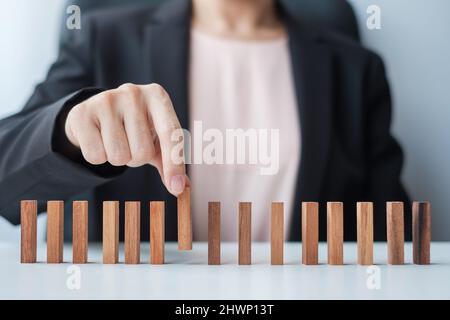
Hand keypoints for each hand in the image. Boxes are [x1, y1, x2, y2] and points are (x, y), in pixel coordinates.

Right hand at [65, 83, 186, 195]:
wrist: (96, 112)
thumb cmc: (135, 128)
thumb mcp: (156, 139)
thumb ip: (171, 161)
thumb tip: (184, 187)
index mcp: (157, 96)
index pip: (171, 134)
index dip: (175, 164)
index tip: (176, 188)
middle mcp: (134, 93)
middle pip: (142, 152)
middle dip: (136, 159)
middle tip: (130, 143)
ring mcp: (106, 100)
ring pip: (118, 156)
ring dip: (118, 159)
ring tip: (115, 141)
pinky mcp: (82, 112)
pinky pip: (95, 156)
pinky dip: (97, 157)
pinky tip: (97, 139)